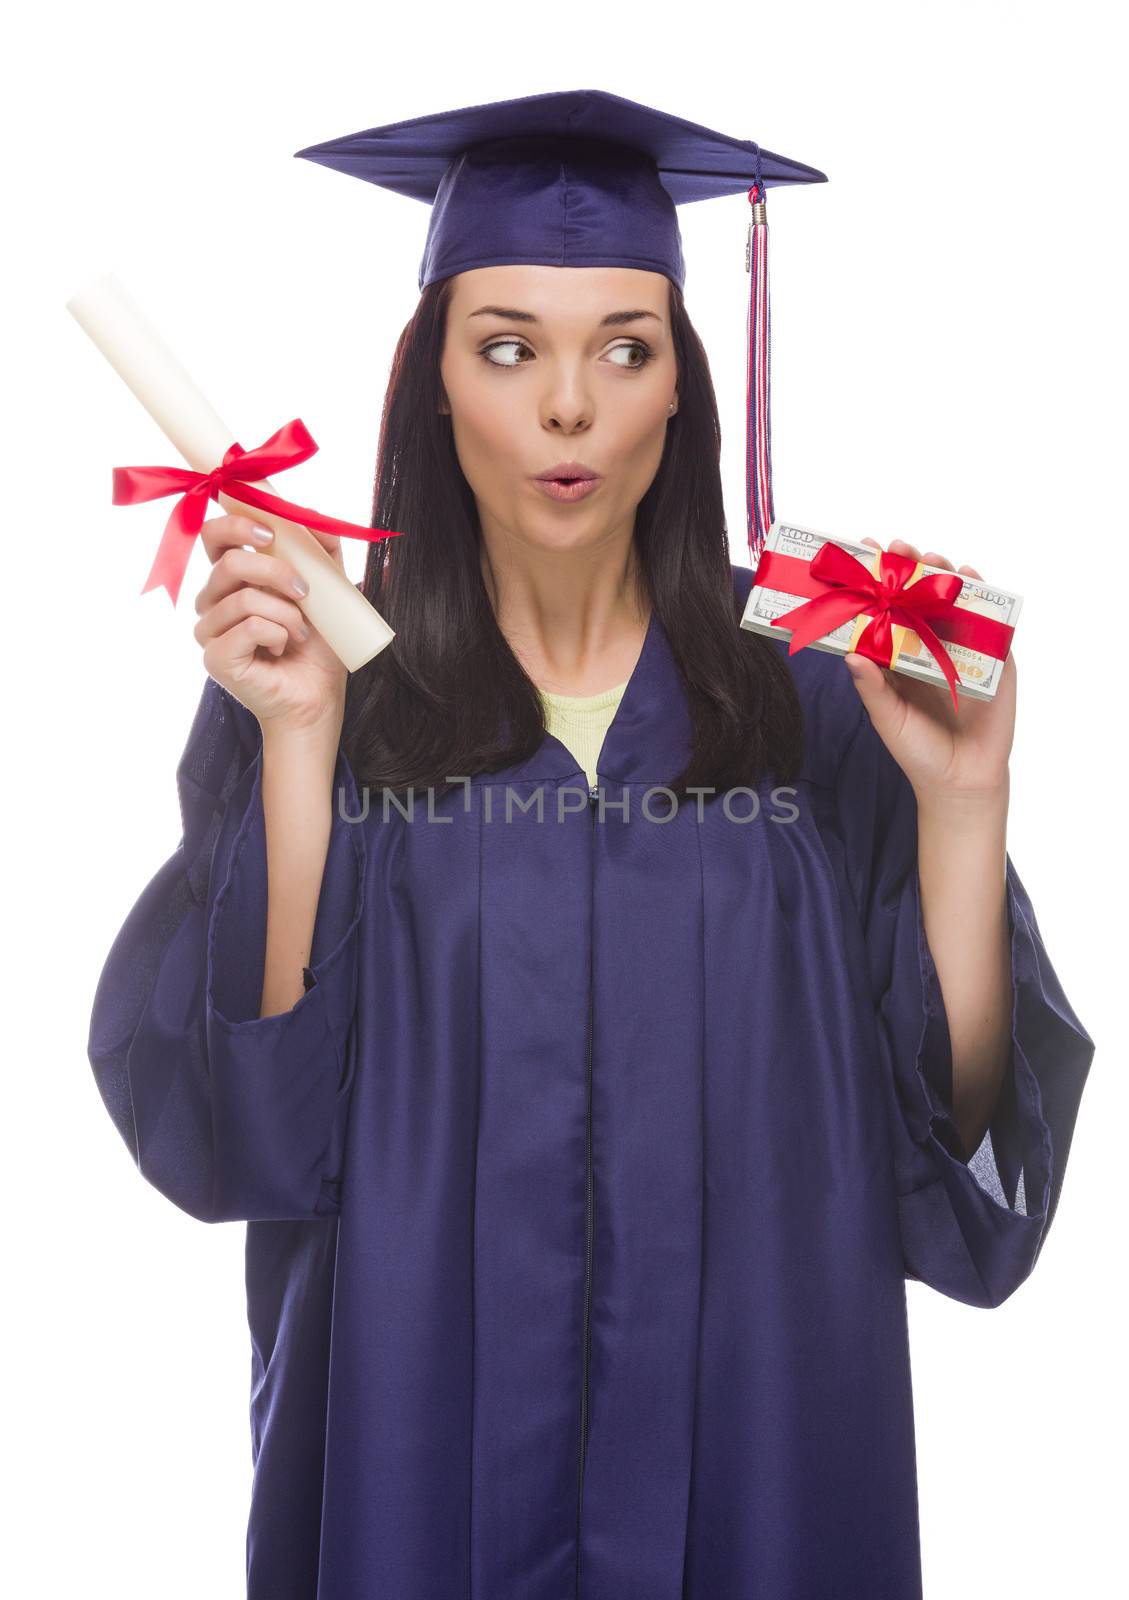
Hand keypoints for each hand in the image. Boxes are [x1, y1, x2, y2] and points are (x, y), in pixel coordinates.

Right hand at [193, 514, 346, 737]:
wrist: (319, 696)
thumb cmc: (317, 646)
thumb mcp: (327, 589)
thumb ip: (320, 550)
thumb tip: (311, 515)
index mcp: (232, 578)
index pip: (213, 536)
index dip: (235, 521)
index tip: (271, 530)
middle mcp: (212, 601)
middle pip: (228, 561)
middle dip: (276, 571)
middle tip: (304, 591)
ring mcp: (209, 630)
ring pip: (244, 597)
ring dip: (287, 614)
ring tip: (300, 634)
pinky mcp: (215, 657)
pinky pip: (249, 626)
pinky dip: (279, 635)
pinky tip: (284, 650)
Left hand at [844, 537, 1014, 804]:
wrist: (961, 781)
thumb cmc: (918, 751)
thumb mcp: (888, 719)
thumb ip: (872, 688)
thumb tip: (850, 654)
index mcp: (898, 656)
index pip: (884, 609)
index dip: (875, 582)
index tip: (862, 553)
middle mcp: (928, 646)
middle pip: (919, 596)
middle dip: (910, 568)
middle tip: (898, 548)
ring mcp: (962, 650)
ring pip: (954, 602)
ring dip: (945, 575)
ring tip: (933, 559)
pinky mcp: (994, 660)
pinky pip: (989, 624)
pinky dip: (983, 599)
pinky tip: (972, 580)